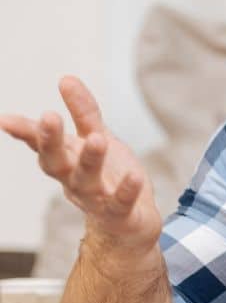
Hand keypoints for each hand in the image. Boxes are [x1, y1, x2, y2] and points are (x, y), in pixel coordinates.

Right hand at [0, 76, 161, 250]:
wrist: (131, 224)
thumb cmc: (110, 177)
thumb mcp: (97, 139)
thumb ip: (84, 113)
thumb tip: (66, 78)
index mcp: (67, 160)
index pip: (42, 145)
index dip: (25, 132)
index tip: (5, 119)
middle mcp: (75, 180)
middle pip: (56, 163)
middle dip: (50, 142)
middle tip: (49, 117)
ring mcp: (96, 199)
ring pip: (87, 182)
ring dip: (90, 161)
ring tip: (98, 139)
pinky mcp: (120, 215)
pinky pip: (121, 203)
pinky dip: (126, 191)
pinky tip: (135, 177)